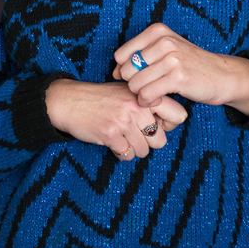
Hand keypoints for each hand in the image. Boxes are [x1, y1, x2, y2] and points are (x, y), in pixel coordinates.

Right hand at [44, 79, 187, 160]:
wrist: (69, 101)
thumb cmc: (101, 98)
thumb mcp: (127, 92)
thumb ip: (149, 103)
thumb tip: (170, 124)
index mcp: (144, 94)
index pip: (179, 114)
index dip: (169, 124)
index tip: (156, 123)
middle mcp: (137, 107)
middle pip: (162, 140)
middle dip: (149, 142)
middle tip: (135, 134)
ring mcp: (123, 121)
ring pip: (144, 151)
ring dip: (134, 149)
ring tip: (122, 138)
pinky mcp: (110, 135)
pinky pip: (128, 155)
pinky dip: (121, 153)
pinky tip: (113, 142)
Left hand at [114, 23, 248, 114]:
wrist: (223, 76)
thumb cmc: (191, 66)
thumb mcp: (166, 51)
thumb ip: (139, 57)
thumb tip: (114, 72)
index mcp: (157, 31)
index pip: (121, 55)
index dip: (124, 71)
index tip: (138, 78)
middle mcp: (164, 41)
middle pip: (127, 70)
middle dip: (133, 84)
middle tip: (147, 89)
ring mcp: (171, 58)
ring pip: (135, 83)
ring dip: (141, 95)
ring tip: (153, 95)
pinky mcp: (177, 77)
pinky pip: (147, 94)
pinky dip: (148, 102)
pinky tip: (157, 101)